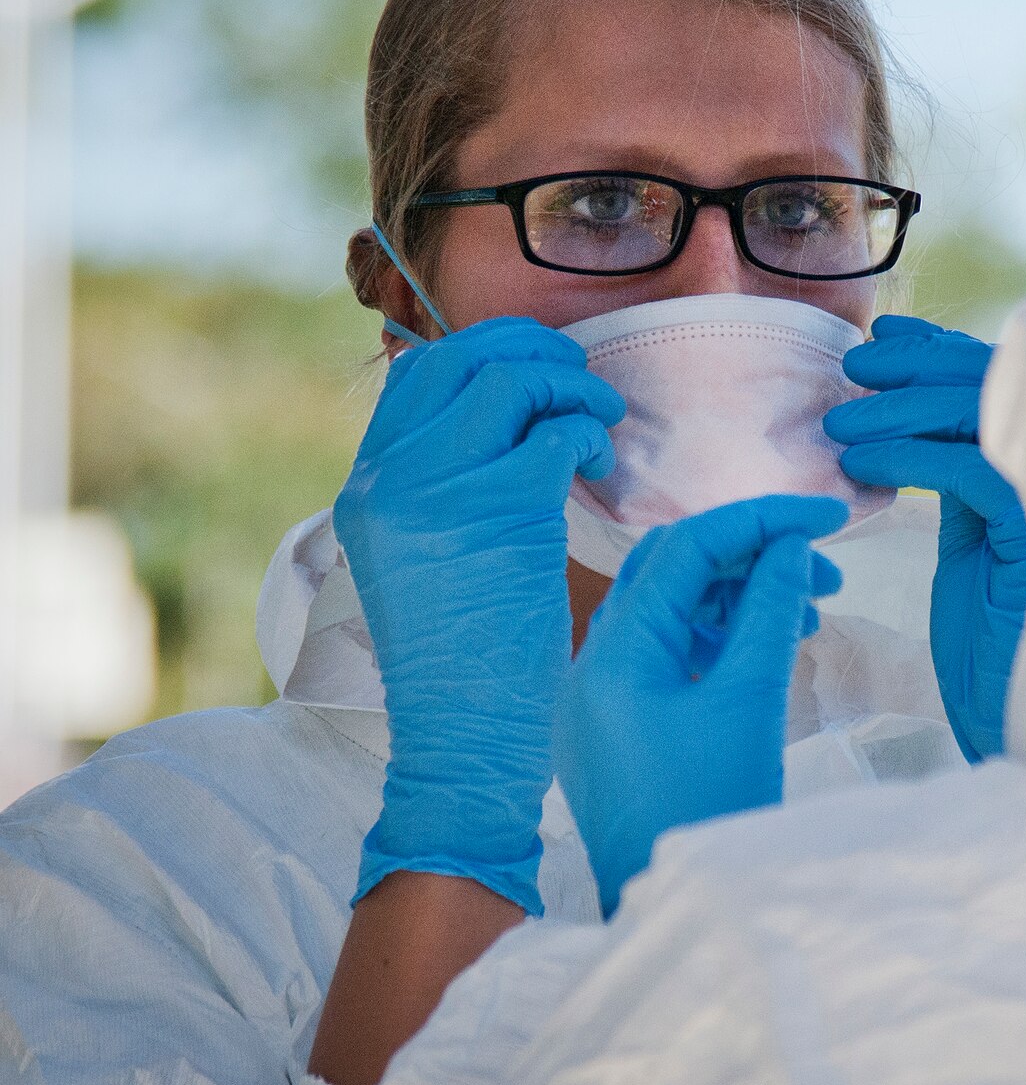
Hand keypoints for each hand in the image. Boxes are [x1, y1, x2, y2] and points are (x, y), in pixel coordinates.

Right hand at [334, 317, 623, 915]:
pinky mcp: (498, 509)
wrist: (463, 733)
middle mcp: (390, 478)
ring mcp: (438, 489)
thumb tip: (499, 417)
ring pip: (514, 381)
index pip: (417, 372)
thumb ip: (442, 486)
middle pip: (465, 358)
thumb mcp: (426, 555)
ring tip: (601, 428)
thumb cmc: (466, 655)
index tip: (535, 369)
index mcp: (366, 486)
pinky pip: (557, 431)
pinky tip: (599, 469)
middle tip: (581, 382)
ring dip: (574, 390)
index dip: (485, 351)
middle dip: (537, 352)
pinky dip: (590, 436)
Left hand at [555, 494, 848, 915]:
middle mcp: (593, 661)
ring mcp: (600, 695)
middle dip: (751, 555)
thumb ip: (771, 611)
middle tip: (825, 567)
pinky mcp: (618, 724)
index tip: (831, 516)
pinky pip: (668, 653)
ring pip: (673, 610)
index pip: (688, 546)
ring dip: (740, 596)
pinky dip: (721, 637)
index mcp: (614, 649)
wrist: (665, 902)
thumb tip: (794, 546)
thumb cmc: (709, 806)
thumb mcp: (750, 700)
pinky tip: (771, 644)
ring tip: (809, 610)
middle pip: (673, 569)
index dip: (763, 519)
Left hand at [825, 315, 1025, 762]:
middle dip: (921, 365)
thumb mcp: (968, 543)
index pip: (997, 384)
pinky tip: (863, 467)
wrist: (1011, 720)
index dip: (941, 351)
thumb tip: (908, 416)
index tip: (884, 338)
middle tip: (855, 364)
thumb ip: (955, 478)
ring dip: (902, 410)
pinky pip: (973, 473)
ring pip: (982, 418)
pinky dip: (913, 458)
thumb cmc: (988, 644)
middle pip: (995, 384)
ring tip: (839, 423)